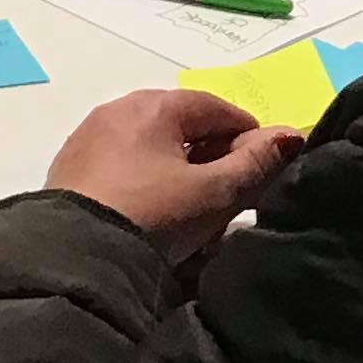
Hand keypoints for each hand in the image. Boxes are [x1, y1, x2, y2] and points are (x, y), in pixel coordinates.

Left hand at [48, 89, 300, 263]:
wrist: (77, 257)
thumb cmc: (153, 218)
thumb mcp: (213, 195)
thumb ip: (254, 165)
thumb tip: (291, 134)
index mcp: (155, 104)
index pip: (218, 109)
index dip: (249, 139)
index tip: (263, 174)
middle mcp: (119, 109)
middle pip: (182, 129)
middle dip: (212, 163)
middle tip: (230, 204)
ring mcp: (90, 139)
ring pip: (152, 153)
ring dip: (180, 180)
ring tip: (194, 223)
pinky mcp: (71, 172)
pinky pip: (123, 172)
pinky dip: (146, 190)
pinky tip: (155, 225)